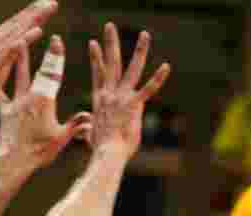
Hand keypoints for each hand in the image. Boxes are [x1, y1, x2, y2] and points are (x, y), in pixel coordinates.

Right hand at [0, 0, 59, 123]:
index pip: (12, 24)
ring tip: (49, 8)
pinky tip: (38, 31)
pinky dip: (26, 39)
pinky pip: (15, 50)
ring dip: (34, 19)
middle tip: (52, 3)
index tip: (43, 5)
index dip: (28, 14)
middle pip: (18, 24)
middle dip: (35, 12)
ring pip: (18, 32)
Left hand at [0, 38, 91, 172]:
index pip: (54, 73)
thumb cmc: (40, 151)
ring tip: (18, 41)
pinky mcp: (5, 112)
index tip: (58, 41)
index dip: (56, 56)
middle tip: (45, 34)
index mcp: (46, 100)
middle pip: (39, 70)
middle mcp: (31, 97)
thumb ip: (75, 125)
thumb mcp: (61, 138)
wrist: (14, 161)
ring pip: (19, 76)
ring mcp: (17, 103)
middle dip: (44, 53)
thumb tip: (89, 117)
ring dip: (19, 59)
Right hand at [87, 24, 170, 158]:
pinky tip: (166, 66)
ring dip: (139, 50)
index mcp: (100, 100)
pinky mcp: (134, 105)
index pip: (98, 74)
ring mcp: (122, 98)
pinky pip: (148, 89)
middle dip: (110, 43)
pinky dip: (158, 78)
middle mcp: (109, 94)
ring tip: (144, 34)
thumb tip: (83, 131)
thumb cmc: (101, 150)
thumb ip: (88, 129)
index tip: (93, 43)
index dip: (96, 58)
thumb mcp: (90, 136)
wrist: (106, 155)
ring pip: (132, 69)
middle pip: (111, 63)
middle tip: (109, 26)